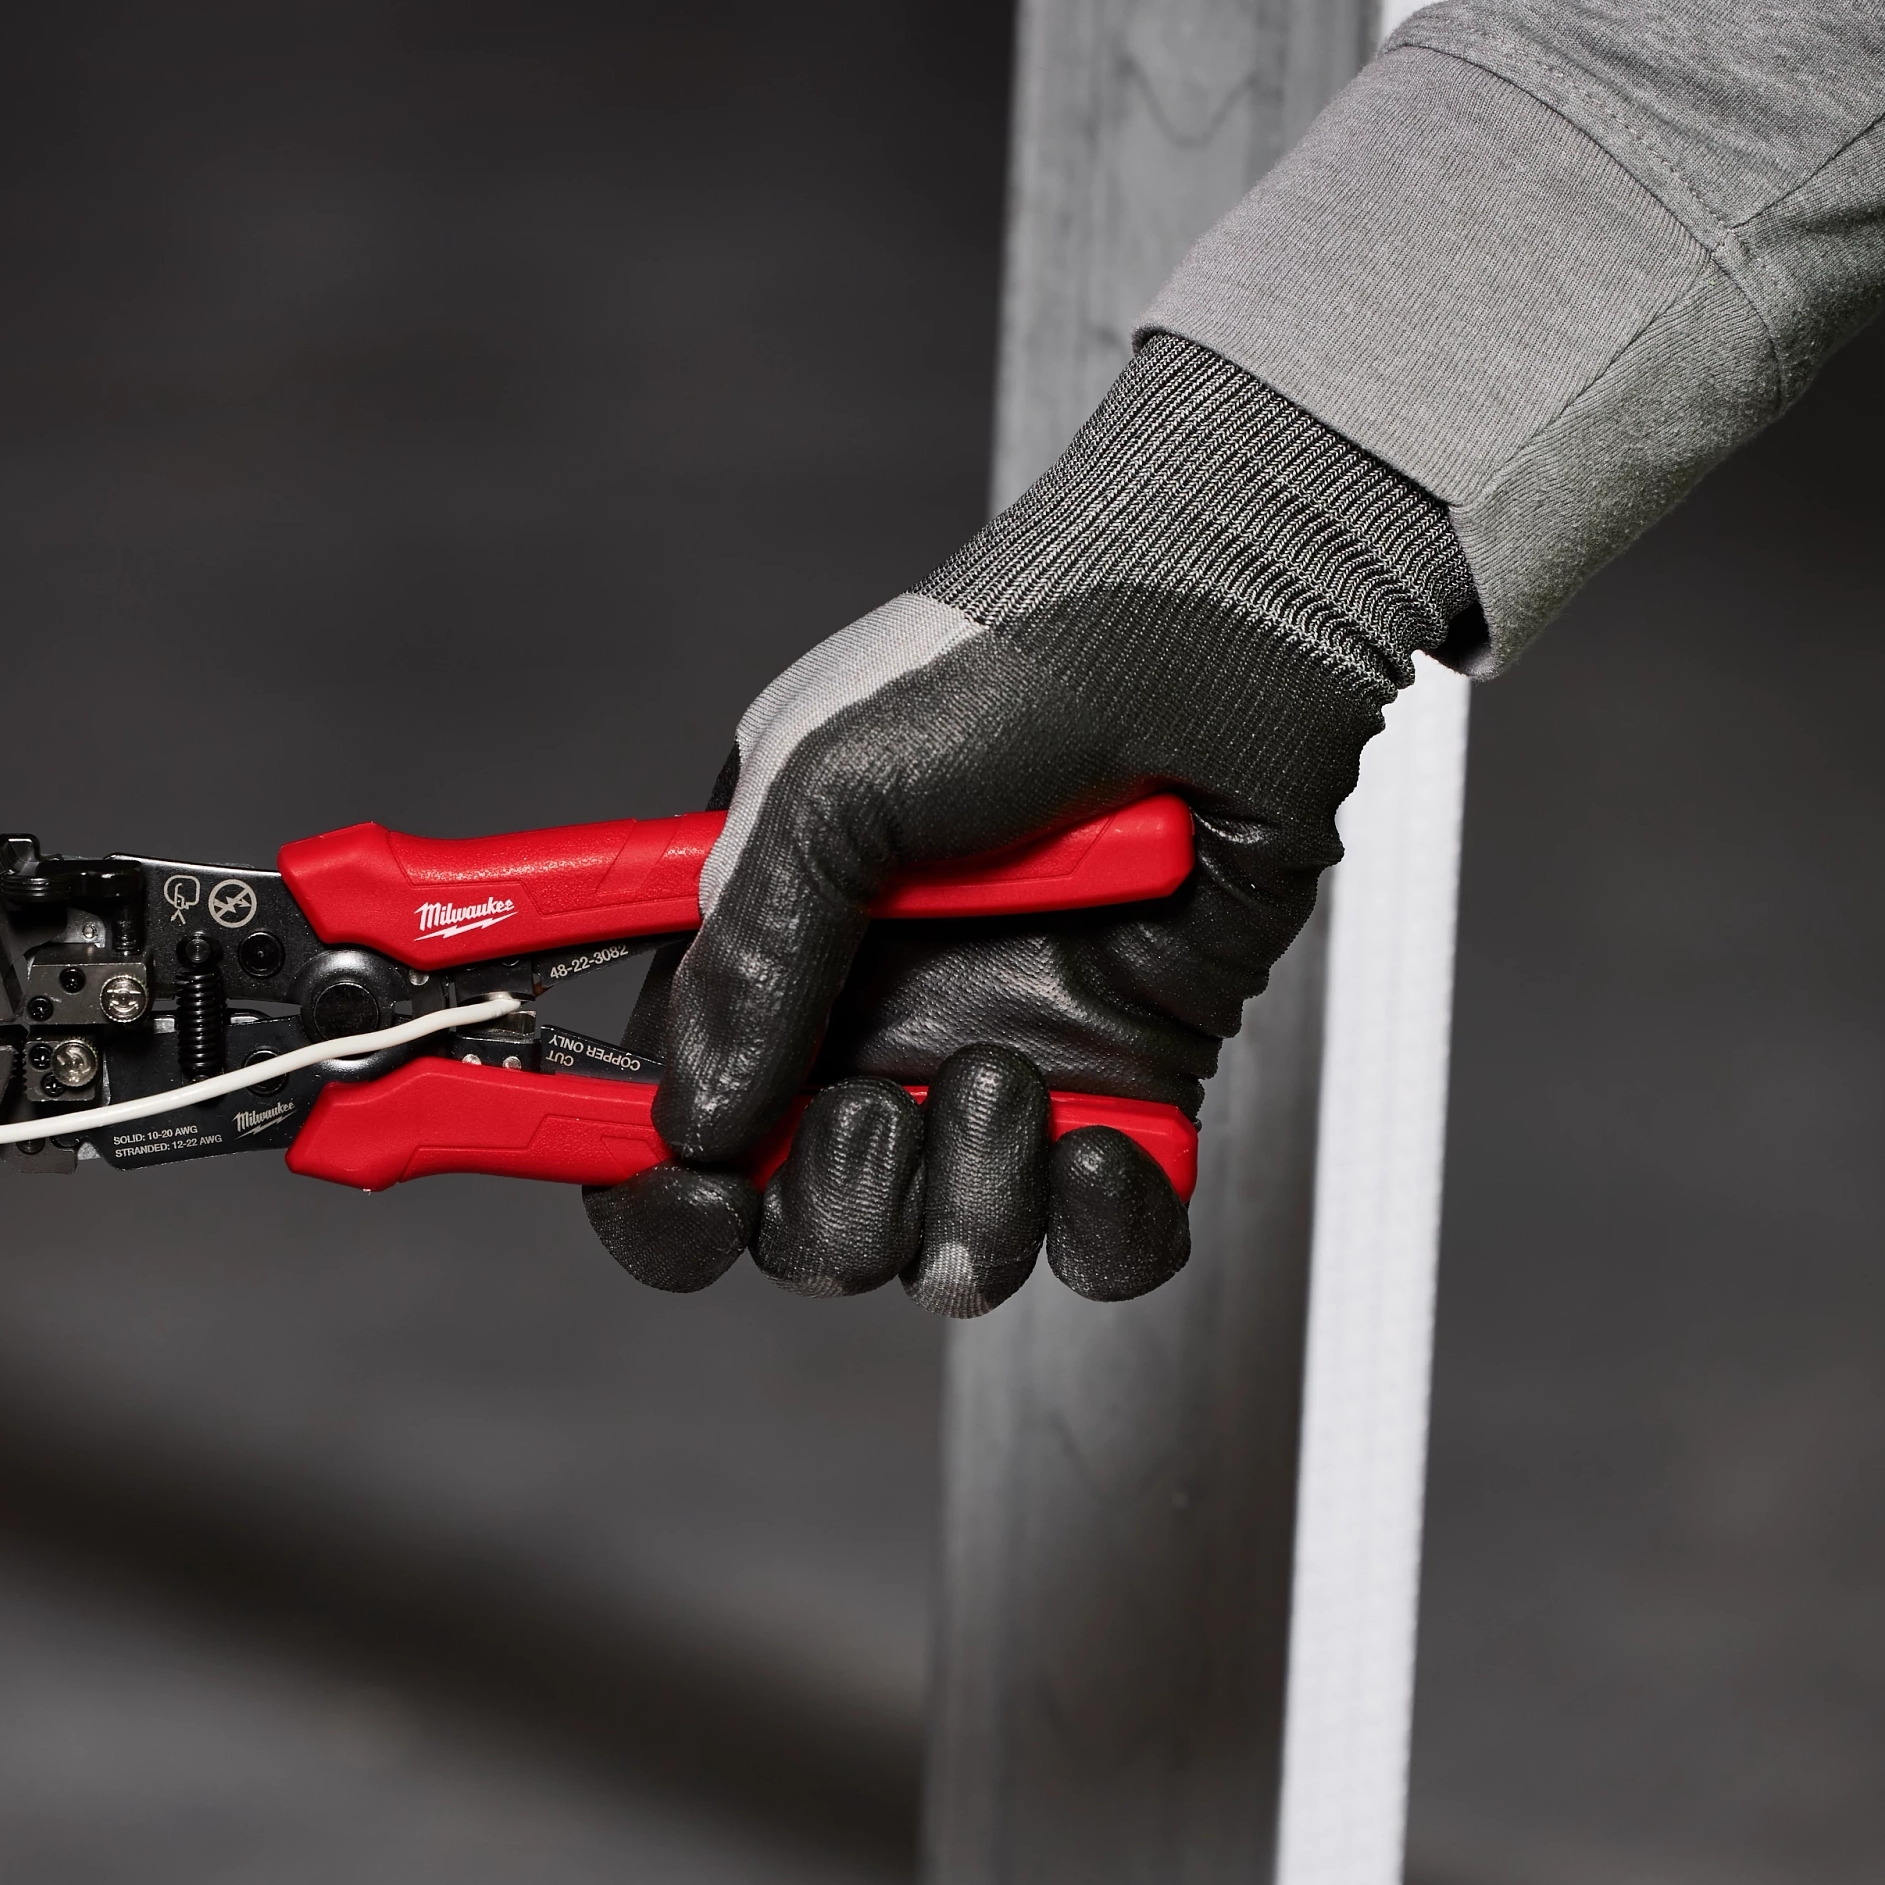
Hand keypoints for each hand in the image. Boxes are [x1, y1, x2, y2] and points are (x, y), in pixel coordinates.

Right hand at [578, 335, 1463, 1316]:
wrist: (1222, 634)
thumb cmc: (1012, 664)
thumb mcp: (827, 789)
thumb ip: (746, 965)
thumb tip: (688, 1122)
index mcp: (771, 958)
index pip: (671, 1128)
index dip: (661, 1196)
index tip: (693, 1196)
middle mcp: (878, 1031)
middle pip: (802, 1226)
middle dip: (828, 1206)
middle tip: (873, 1107)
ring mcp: (1008, 1066)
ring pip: (950, 1250)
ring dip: (967, 1199)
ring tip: (1006, 1075)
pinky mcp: (1136, 1089)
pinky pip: (1102, 1245)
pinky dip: (1097, 1226)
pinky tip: (1101, 1141)